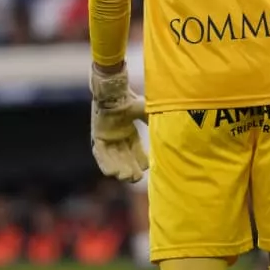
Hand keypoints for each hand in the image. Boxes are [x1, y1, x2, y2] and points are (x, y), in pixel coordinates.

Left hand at [91, 64, 148, 183]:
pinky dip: (105, 163)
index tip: (147, 167)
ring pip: (113, 157)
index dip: (140, 159)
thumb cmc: (131, 99)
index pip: (135, 149)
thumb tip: (172, 131)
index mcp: (128, 128)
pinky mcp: (97, 135)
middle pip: (124, 156)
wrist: (114, 91)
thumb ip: (155, 123)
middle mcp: (117, 134)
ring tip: (127, 178)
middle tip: (137, 178)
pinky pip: (100, 153)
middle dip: (131, 168)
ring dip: (120, 168)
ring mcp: (106, 135)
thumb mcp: (147, 113)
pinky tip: (112, 174)